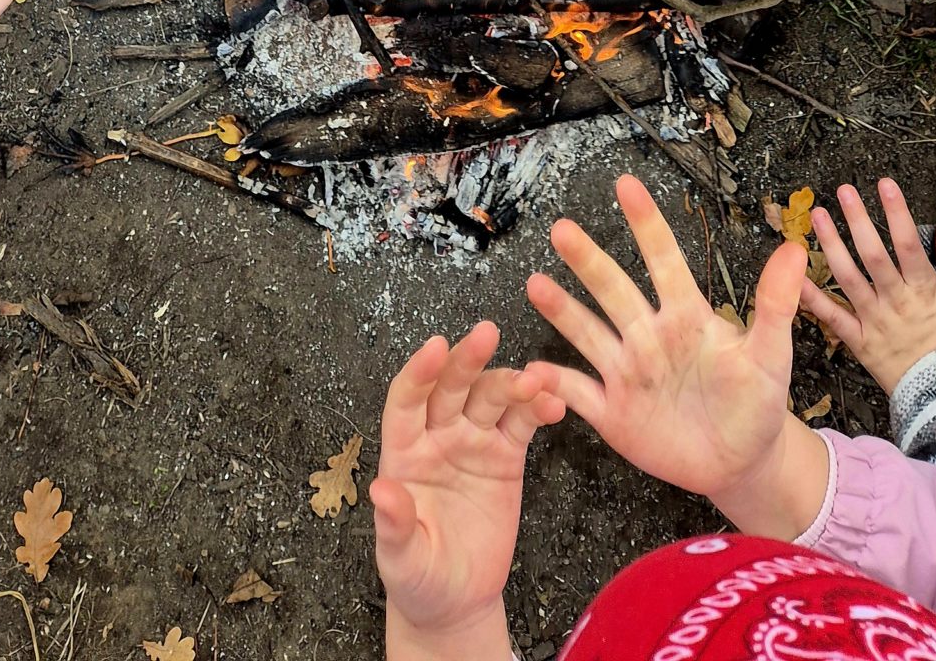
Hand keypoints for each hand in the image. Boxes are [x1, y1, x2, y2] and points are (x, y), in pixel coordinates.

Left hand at [371, 322, 561, 660]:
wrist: (457, 602)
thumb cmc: (418, 579)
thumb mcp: (401, 560)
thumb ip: (394, 525)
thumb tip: (381, 490)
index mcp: (405, 454)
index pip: (407, 401)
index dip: (420, 372)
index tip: (436, 347)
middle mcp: (438, 438)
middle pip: (452, 388)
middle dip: (468, 360)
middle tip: (487, 334)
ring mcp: (474, 443)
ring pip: (491, 398)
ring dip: (512, 382)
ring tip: (537, 378)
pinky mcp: (506, 457)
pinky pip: (522, 424)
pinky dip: (538, 408)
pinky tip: (554, 402)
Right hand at [525, 174, 829, 537]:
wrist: (741, 462)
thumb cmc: (757, 402)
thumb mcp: (771, 355)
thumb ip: (775, 305)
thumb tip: (795, 249)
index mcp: (687, 316)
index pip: (664, 261)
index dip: (646, 224)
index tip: (626, 184)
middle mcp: (649, 335)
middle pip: (615, 289)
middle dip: (589, 260)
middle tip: (562, 228)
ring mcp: (628, 372)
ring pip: (588, 333)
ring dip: (563, 311)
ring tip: (537, 284)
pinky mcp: (612, 412)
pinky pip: (577, 393)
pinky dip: (553, 384)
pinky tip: (531, 372)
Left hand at [800, 182, 935, 398]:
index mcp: (923, 290)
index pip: (908, 244)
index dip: (896, 213)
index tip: (885, 184)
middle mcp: (895, 301)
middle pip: (873, 256)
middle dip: (857, 220)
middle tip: (843, 191)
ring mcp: (874, 321)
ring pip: (848, 278)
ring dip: (831, 245)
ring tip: (817, 216)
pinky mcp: (859, 341)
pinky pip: (833, 317)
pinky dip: (813, 297)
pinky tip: (796, 276)